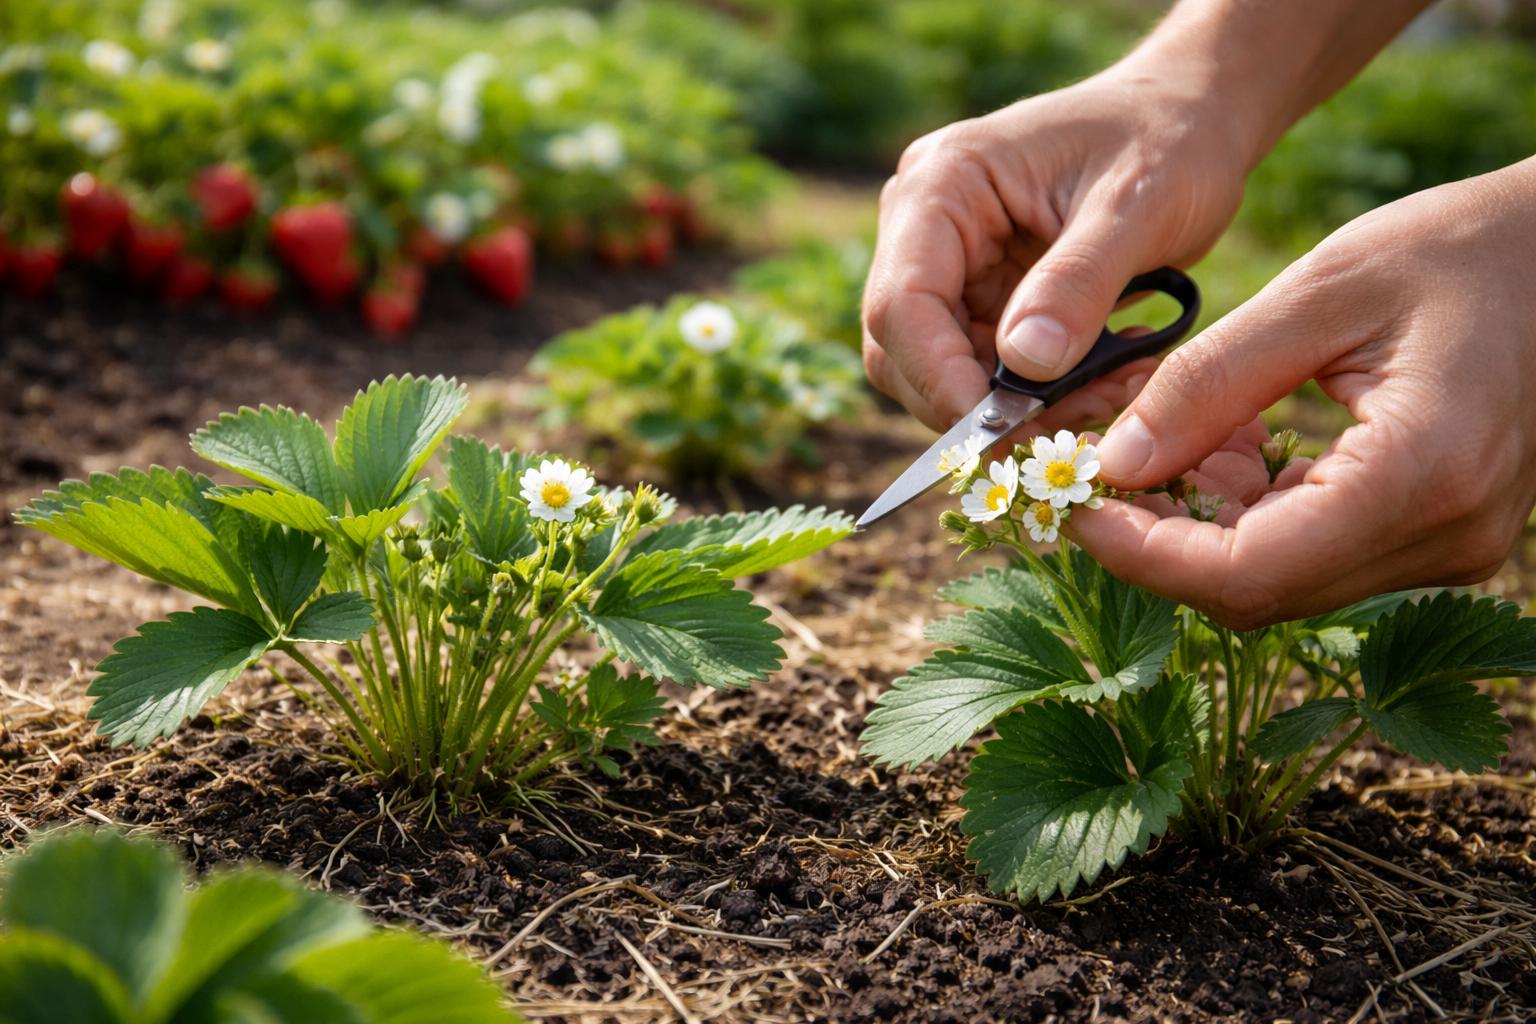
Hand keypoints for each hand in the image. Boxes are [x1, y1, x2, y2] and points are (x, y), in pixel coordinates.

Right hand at [861, 65, 1248, 434]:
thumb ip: (1078, 283)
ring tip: (1104, 397)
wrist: (1190, 120)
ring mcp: (949, 267)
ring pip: (942, 373)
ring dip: (1016, 408)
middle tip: (1062, 432)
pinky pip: (988, 373)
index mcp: (942, 185)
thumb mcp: (1136, 207)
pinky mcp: (982, 300)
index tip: (997, 430)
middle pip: (904, 350)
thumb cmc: (1168, 141)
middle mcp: (924, 228)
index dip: (937, 376)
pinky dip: (1041, 396)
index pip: (901, 302)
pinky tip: (1103, 382)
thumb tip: (1023, 368)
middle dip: (976, 403)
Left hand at [1073, 160, 1535, 627]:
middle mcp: (1442, 537)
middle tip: (1095, 474)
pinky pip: (1312, 553)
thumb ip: (1209, 384)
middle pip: (1255, 592)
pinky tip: (1230, 444)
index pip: (1246, 573)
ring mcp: (1446, 547)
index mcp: (1419, 476)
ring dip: (1200, 526)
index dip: (1142, 555)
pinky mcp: (1435, 536)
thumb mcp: (1319, 292)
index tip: (1074, 507)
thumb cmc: (1456, 251)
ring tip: (1171, 437)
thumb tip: (1113, 464)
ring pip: (1277, 579)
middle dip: (1158, 543)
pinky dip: (1249, 513)